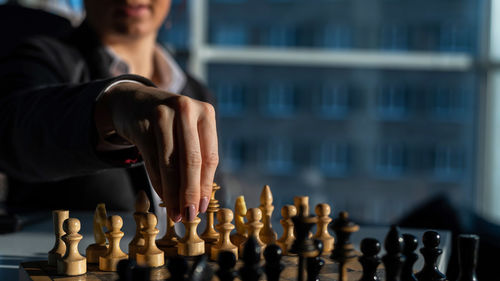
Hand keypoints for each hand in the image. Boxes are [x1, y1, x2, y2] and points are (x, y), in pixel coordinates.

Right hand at [95, 82, 218, 221]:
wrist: (134, 102)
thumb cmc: (171, 124)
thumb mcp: (190, 132)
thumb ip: (198, 158)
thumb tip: (201, 200)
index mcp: (206, 113)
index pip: (209, 157)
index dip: (206, 186)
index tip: (201, 208)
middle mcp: (186, 110)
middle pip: (191, 161)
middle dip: (190, 193)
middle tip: (189, 216)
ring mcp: (163, 115)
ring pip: (169, 164)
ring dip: (172, 194)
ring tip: (175, 213)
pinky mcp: (143, 124)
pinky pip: (152, 161)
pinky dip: (159, 184)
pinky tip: (163, 198)